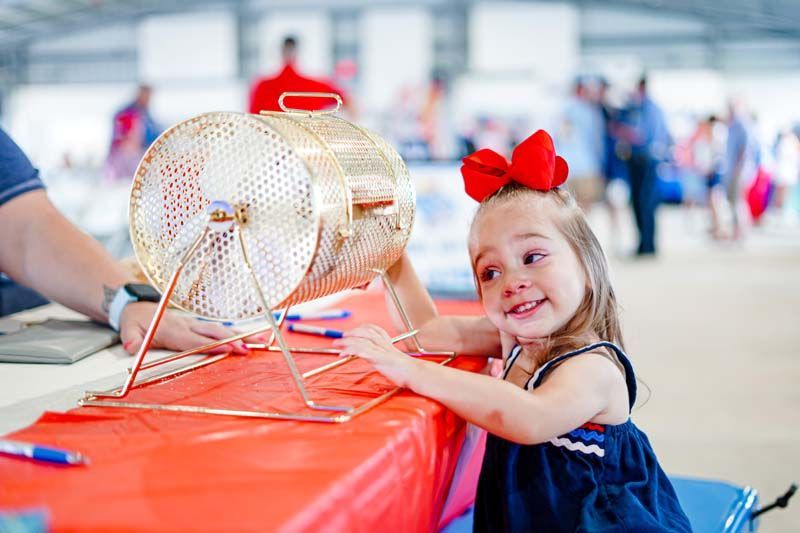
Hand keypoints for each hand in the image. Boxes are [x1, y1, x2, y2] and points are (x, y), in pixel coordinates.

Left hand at [118, 302, 253, 355]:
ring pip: (221, 330)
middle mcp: (187, 325)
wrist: (138, 306)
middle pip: (213, 334)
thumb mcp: (128, 329)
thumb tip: (131, 347)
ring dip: (242, 336)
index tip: (228, 349)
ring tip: (262, 340)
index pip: (194, 340)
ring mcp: (195, 324)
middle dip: (232, 341)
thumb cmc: (135, 320)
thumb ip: (130, 338)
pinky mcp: (199, 325)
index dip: (211, 345)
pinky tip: (254, 337)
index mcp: (172, 329)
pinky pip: (219, 330)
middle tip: (248, 349)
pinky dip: (237, 333)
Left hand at [333, 324, 417, 386]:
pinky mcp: (378, 357)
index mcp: (387, 343)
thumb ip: (384, 356)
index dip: (361, 328)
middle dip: (351, 332)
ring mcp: (380, 349)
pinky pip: (361, 350)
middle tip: (341, 337)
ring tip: (337, 344)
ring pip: (360, 339)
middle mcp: (383, 343)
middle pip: (364, 332)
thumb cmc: (406, 370)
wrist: (415, 373)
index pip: (373, 329)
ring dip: (346, 341)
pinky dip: (351, 349)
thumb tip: (375, 358)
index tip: (352, 331)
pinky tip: (344, 352)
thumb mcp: (393, 360)